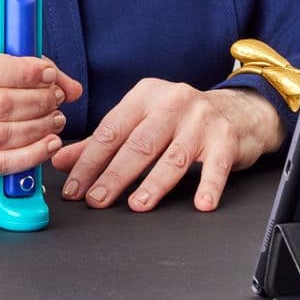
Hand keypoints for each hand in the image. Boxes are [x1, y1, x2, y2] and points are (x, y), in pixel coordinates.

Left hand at [50, 81, 282, 212]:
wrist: (238, 110)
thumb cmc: (182, 119)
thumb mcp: (141, 121)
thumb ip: (102, 142)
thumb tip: (61, 160)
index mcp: (145, 95)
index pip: (111, 130)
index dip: (89, 160)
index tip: (74, 186)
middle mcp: (172, 103)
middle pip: (139, 143)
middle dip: (113, 174)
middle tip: (96, 200)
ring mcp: (201, 120)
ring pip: (173, 156)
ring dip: (153, 183)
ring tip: (137, 204)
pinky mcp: (227, 138)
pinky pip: (216, 166)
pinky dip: (209, 186)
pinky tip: (201, 204)